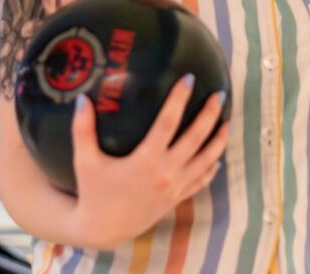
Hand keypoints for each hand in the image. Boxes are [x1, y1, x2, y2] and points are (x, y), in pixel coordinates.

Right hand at [68, 75, 229, 249]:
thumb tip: (81, 98)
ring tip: (228, 122)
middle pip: (195, 139)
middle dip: (209, 115)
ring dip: (219, 141)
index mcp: (145, 161)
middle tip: (219, 94)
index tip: (189, 79)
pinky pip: (201, 181)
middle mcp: (165, 174)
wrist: (103, 230)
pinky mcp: (177, 199)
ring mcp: (174, 188)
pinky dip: (211, 168)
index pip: (167, 123)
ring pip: (206, 161)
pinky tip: (217, 157)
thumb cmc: (93, 192)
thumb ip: (82, 130)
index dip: (179, 100)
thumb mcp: (85, 161)